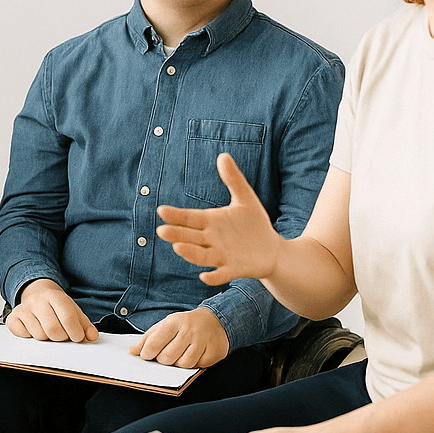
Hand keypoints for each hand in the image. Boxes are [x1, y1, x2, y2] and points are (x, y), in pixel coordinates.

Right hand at [7, 279, 98, 342]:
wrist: (37, 293)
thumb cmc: (57, 306)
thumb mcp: (74, 311)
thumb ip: (85, 325)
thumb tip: (92, 337)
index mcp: (55, 296)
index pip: (68, 317)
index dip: (76, 332)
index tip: (77, 337)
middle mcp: (37, 300)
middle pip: (53, 330)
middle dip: (61, 337)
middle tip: (62, 335)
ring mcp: (23, 309)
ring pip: (39, 335)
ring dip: (47, 338)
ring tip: (48, 330)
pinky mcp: (13, 318)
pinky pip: (23, 335)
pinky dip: (31, 337)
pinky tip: (34, 329)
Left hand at [129, 307, 228, 367]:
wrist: (215, 320)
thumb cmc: (184, 324)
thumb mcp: (165, 325)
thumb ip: (148, 338)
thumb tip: (132, 352)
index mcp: (173, 322)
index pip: (154, 343)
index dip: (147, 354)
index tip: (147, 355)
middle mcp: (189, 331)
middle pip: (168, 357)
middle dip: (162, 360)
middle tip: (164, 356)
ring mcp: (203, 342)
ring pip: (183, 364)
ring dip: (178, 364)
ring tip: (179, 356)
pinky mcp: (214, 352)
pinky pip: (198, 366)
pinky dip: (193, 365)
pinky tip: (193, 355)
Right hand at [156, 153, 282, 286]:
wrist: (271, 249)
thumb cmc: (254, 224)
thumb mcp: (245, 199)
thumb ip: (233, 180)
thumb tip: (223, 155)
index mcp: (210, 222)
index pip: (189, 218)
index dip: (176, 215)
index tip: (162, 211)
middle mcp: (211, 240)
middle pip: (190, 237)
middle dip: (177, 235)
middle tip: (162, 231)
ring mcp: (221, 256)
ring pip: (202, 256)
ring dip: (190, 254)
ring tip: (178, 248)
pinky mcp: (234, 269)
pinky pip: (221, 274)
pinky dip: (213, 277)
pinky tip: (205, 276)